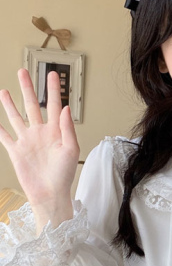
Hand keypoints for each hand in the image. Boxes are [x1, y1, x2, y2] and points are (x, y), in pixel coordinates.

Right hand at [0, 69, 79, 230]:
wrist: (49, 193)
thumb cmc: (64, 175)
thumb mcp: (71, 150)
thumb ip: (68, 128)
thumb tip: (65, 108)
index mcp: (55, 131)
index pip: (54, 105)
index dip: (53, 89)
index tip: (52, 74)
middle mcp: (40, 132)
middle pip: (32, 105)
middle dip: (28, 88)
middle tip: (23, 71)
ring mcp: (27, 141)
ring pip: (16, 117)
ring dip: (9, 103)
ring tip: (4, 90)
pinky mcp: (16, 151)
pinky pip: (4, 136)